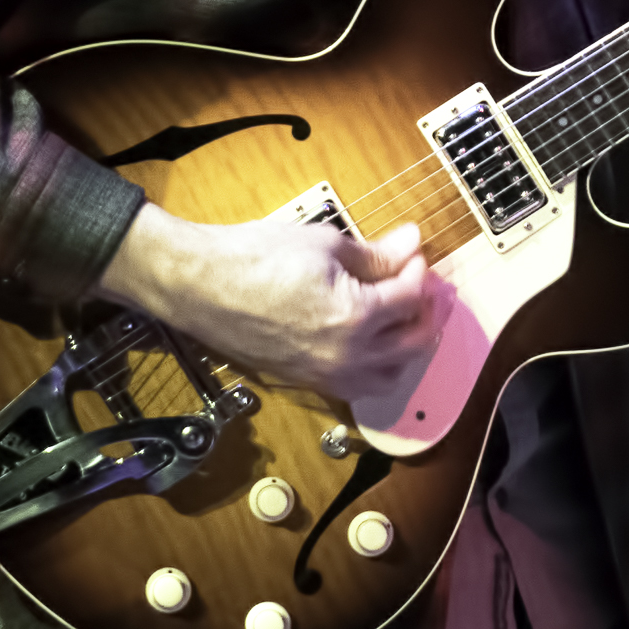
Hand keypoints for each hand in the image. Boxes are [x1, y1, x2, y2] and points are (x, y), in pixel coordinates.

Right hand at [95, 201, 436, 401]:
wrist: (200, 284)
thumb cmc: (254, 258)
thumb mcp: (325, 244)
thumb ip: (376, 253)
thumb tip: (411, 242)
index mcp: (355, 318)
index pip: (412, 297)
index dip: (419, 269)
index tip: (414, 251)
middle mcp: (346, 357)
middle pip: (414, 343)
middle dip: (427, 311)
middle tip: (427, 285)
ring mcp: (326, 375)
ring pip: (391, 376)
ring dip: (408, 347)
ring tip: (406, 315)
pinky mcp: (307, 382)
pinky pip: (359, 387)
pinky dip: (378, 367)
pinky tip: (374, 341)